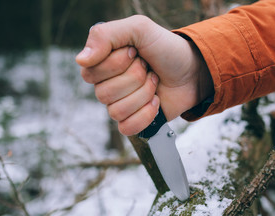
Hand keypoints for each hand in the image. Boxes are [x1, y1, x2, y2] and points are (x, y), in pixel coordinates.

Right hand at [76, 15, 211, 135]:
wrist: (193, 70)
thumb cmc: (166, 48)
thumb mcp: (139, 28)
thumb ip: (105, 35)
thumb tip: (81, 61)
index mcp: (103, 62)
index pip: (90, 73)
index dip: (117, 63)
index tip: (136, 52)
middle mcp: (107, 84)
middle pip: (104, 94)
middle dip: (135, 78)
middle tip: (148, 67)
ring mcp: (119, 103)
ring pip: (116, 111)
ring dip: (143, 95)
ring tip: (155, 82)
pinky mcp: (133, 120)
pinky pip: (126, 128)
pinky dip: (145, 115)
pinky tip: (156, 102)